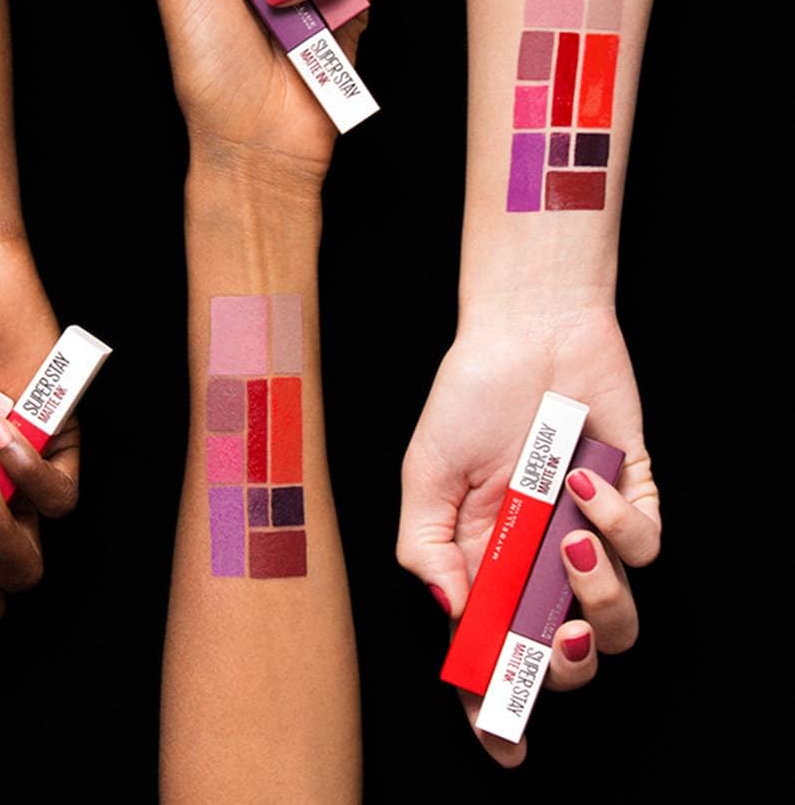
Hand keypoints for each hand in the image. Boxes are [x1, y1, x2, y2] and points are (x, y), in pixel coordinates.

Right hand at [396, 304, 660, 765]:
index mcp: (480, 559)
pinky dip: (621, 525)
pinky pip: (646, 549)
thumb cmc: (469, 395)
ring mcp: (585, 533)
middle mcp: (535, 557)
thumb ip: (425, 545)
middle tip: (552, 637)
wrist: (530, 327)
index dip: (494, 702)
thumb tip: (451, 610)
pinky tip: (585, 480)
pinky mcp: (632, 501)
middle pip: (560, 652)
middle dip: (561, 663)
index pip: (488, 648)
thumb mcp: (425, 470)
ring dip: (601, 597)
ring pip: (616, 617)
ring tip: (571, 544)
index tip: (506, 743)